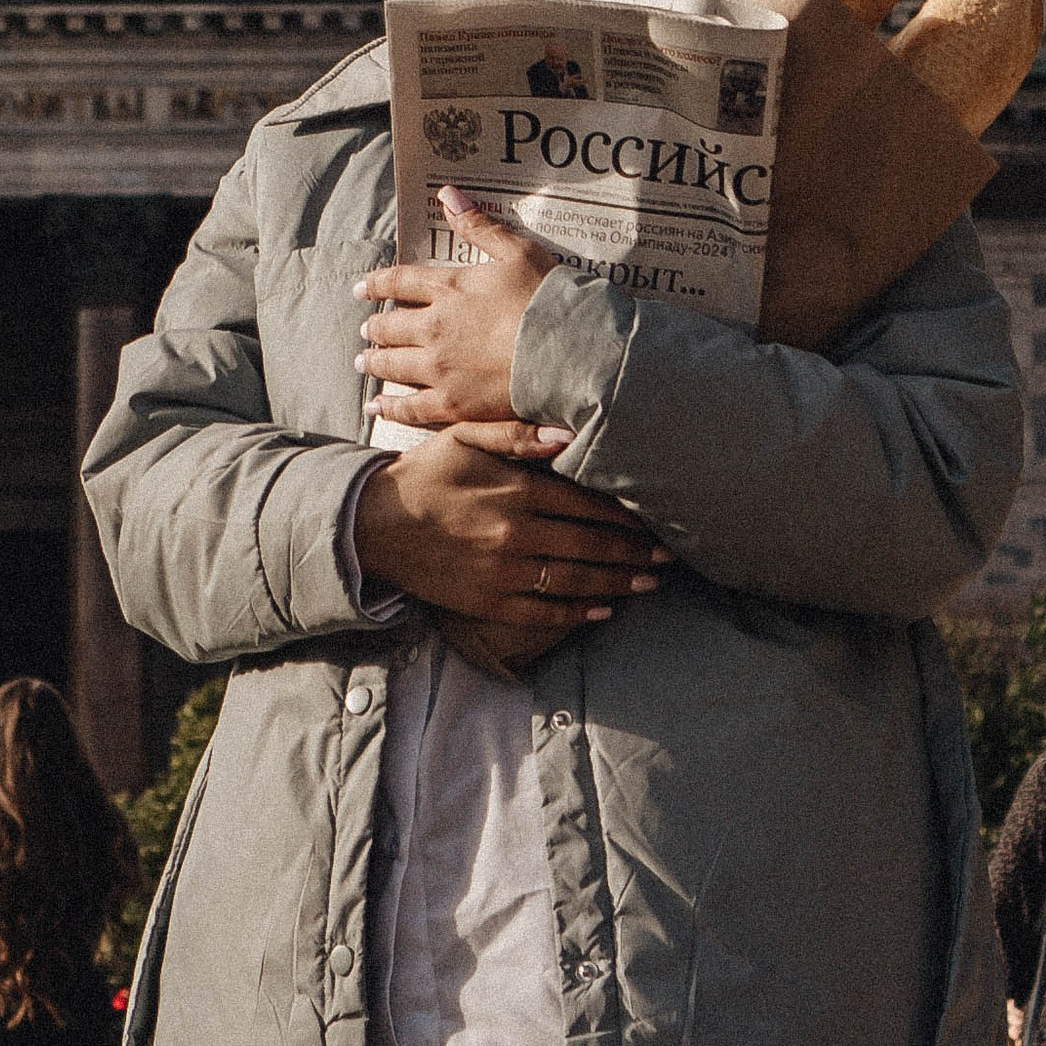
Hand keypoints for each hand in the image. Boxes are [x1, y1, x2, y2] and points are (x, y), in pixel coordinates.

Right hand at [352, 431, 667, 650]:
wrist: (375, 524)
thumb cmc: (427, 474)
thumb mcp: (465, 438)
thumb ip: (516, 433)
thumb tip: (568, 432)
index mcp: (517, 489)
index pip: (587, 503)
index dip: (627, 514)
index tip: (657, 520)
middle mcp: (515, 532)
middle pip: (591, 545)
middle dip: (635, 553)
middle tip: (670, 557)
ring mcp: (503, 571)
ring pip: (575, 581)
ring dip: (618, 583)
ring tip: (649, 584)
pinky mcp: (488, 602)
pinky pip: (542, 612)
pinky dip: (577, 613)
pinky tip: (603, 610)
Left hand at [356, 195, 561, 426]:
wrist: (568, 352)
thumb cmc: (547, 299)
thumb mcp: (517, 251)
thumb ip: (479, 225)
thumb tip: (446, 194)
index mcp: (449, 289)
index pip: (400, 282)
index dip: (377, 284)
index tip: (361, 288)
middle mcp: (435, 328)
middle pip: (391, 327)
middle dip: (375, 328)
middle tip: (366, 330)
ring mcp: (440, 368)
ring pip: (393, 365)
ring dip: (375, 362)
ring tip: (364, 362)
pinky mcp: (452, 403)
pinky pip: (410, 407)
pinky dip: (390, 405)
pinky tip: (378, 406)